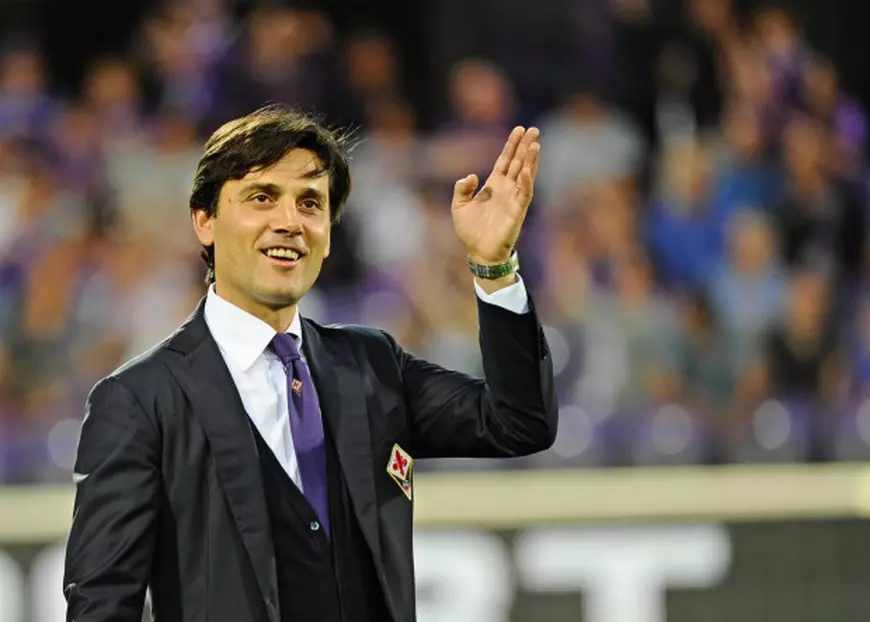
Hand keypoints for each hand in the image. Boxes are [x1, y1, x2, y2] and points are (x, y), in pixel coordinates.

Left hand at [451, 126, 539, 264]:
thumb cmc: (470, 231)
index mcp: (493, 185)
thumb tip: (471, 176)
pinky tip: (528, 169)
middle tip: (534, 129)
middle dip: (525, 146)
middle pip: (518, 162)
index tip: (519, 130)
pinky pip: (524, 194)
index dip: (511, 145)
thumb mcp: (459, 206)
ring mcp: (513, 199)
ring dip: (531, 160)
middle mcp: (506, 189)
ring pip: (525, 174)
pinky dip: (527, 182)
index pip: (505, 160)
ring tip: (536, 144)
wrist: (479, 252)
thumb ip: (462, 188)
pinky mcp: (517, 211)